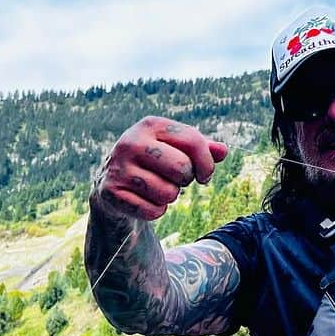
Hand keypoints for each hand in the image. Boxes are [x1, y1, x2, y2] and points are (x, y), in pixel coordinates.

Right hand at [91, 116, 227, 220]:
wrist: (112, 182)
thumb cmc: (155, 162)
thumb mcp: (177, 148)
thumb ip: (203, 148)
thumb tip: (223, 151)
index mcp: (150, 125)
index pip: (193, 141)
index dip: (207, 163)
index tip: (205, 174)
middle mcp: (130, 142)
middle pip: (182, 168)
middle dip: (186, 179)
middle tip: (175, 179)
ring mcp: (117, 167)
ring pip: (168, 192)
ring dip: (170, 196)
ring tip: (157, 187)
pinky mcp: (111, 192)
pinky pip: (153, 211)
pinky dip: (156, 211)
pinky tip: (145, 200)